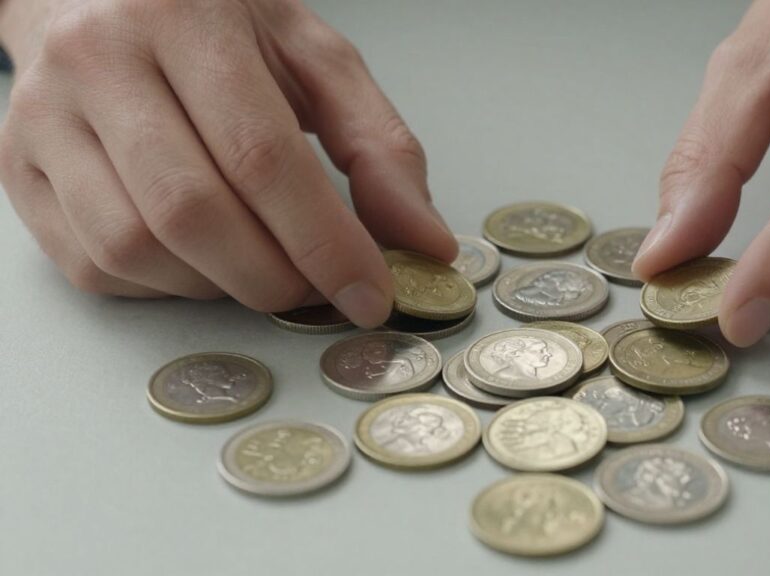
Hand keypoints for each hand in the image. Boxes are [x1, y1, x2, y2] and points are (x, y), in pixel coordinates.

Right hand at [0, 0, 456, 326]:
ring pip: (134, 249)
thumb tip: (427, 242)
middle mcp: (96, 61)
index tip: (372, 294)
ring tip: (262, 264)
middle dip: (275, 277)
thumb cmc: (212, 20)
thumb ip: (378, 146)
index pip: (262, 157)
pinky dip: (164, 286)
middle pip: (194, 213)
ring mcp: (40, 117)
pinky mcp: (15, 167)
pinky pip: (93, 266)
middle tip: (318, 286)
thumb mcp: (313, 57)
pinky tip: (200, 256)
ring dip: (219, 285)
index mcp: (183, 17)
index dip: (326, 243)